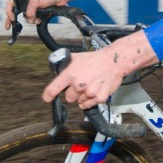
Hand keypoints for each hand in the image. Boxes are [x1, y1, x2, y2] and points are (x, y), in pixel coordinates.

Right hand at [3, 0, 82, 29]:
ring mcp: (32, 6)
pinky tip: (39, 21)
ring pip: (25, 16)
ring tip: (36, 20)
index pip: (11, 2)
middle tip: (8, 27)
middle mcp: (27, 1)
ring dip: (30, 20)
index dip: (9, 11)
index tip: (12, 18)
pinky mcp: (37, 11)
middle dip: (12, 19)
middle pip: (15, 10)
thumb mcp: (37, 0)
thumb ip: (30, 9)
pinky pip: (32, 18)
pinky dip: (35, 21)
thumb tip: (28, 17)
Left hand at [42, 32, 157, 108]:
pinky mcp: (99, 98)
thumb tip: (56, 69)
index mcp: (70, 74)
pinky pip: (88, 105)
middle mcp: (78, 84)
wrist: (114, 61)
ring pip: (79, 101)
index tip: (47, 98)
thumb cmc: (95, 59)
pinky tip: (94, 91)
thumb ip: (65, 65)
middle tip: (80, 84)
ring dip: (82, 96)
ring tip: (90, 85)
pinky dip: (90, 101)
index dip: (48, 96)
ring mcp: (89, 92)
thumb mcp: (76, 57)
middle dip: (72, 93)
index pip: (53, 89)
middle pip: (68, 98)